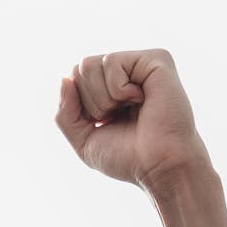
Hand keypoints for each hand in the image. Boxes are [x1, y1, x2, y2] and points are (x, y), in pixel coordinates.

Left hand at [54, 49, 210, 193]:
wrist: (161, 167)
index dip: (79, 104)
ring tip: (131, 108)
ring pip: (90, 64)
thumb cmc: (129, 157)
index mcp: (111, 87)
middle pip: (80, 67)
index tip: (105, 123)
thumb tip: (65, 78)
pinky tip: (142, 99)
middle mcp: (126, 72)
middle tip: (119, 117)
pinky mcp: (156, 59)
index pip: (74, 77)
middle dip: (90, 101)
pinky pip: (112, 61)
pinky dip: (118, 88)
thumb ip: (65, 112)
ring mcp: (141, 64)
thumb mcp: (83, 139)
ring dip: (103, 97)